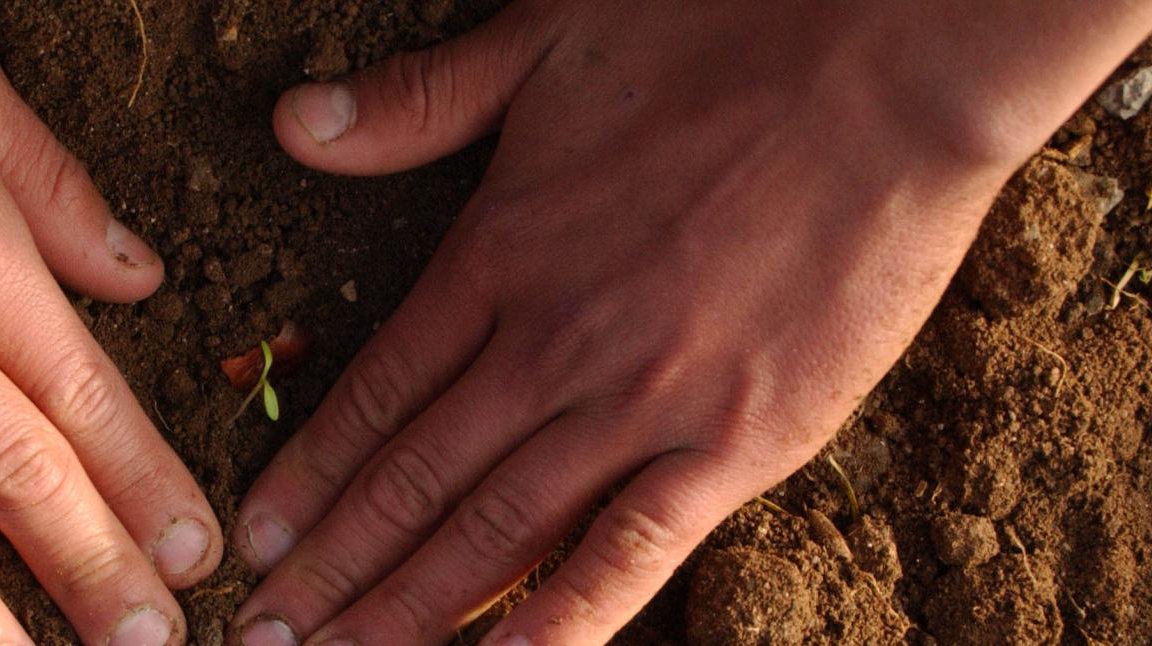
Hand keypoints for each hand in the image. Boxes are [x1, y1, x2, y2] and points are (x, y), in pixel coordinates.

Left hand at [224, 0, 1151, 642]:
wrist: (891, 63)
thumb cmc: (721, 35)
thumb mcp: (541, 41)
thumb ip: (414, 102)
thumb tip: (293, 122)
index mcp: (499, 254)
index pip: (376, 391)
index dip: (309, 473)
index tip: (259, 536)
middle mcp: (551, 345)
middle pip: (416, 480)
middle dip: (335, 567)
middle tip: (266, 632)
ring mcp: (643, 400)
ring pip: (498, 529)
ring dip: (412, 607)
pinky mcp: (739, 440)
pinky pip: (633, 549)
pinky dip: (567, 618)